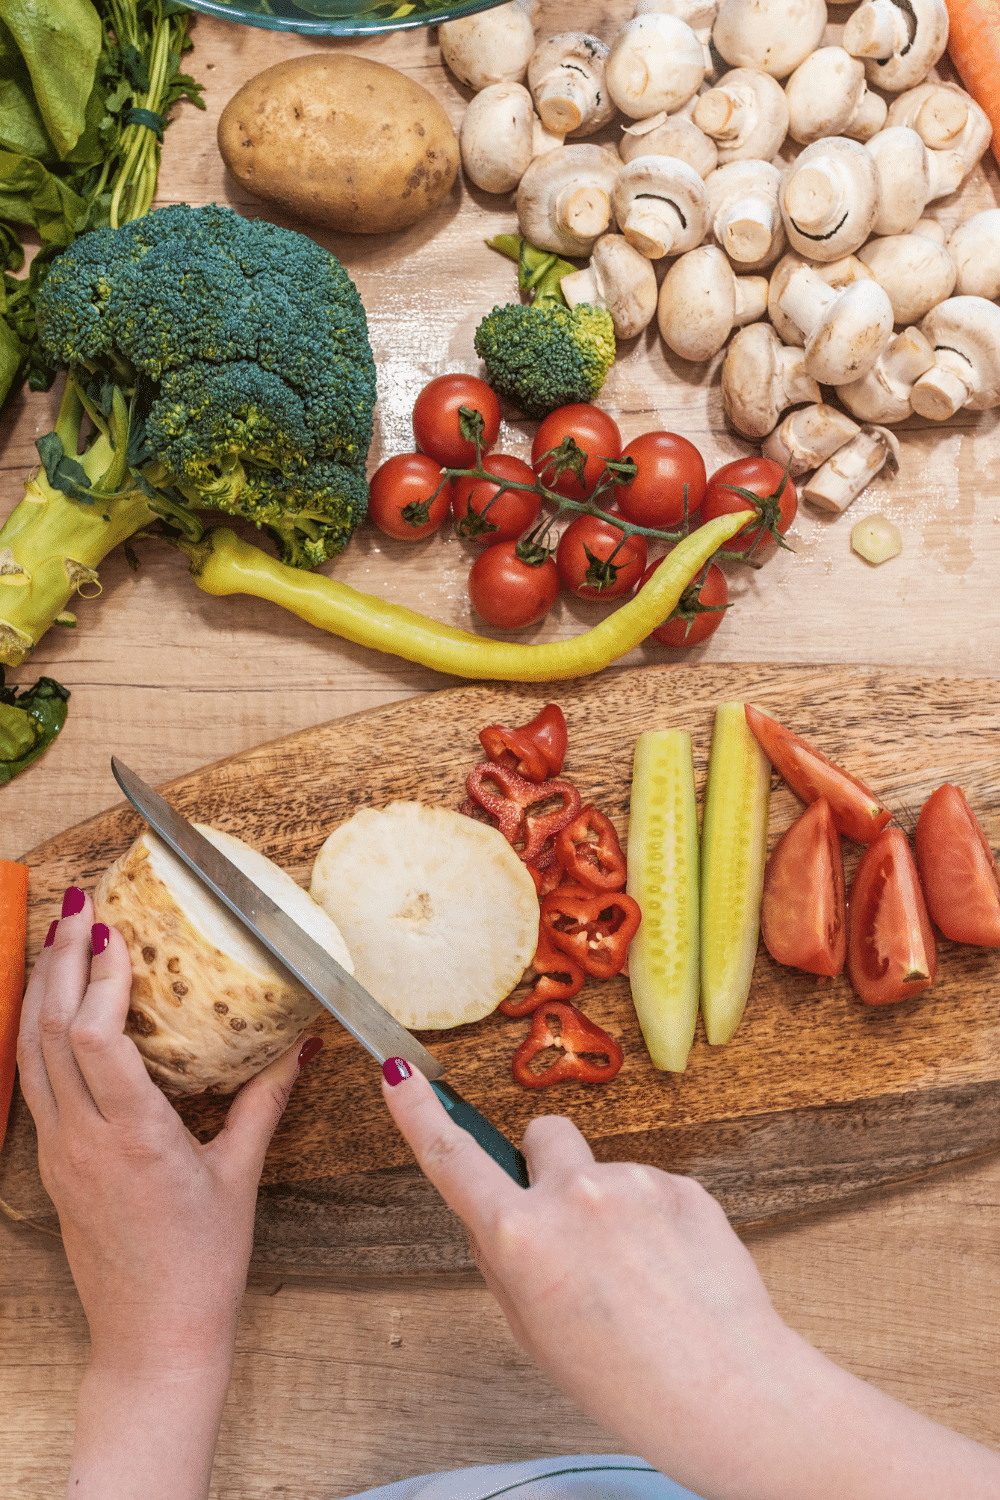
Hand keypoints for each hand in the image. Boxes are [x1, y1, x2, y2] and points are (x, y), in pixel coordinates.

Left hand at [17, 885, 319, 1498]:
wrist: (152, 1338)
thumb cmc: (201, 1264)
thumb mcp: (240, 1176)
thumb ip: (266, 1101)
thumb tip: (302, 1044)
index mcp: (133, 1138)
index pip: (96, 1040)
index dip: (99, 979)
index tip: (117, 932)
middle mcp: (82, 1140)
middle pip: (50, 1032)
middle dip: (61, 961)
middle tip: (80, 905)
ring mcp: (59, 1153)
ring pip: (30, 1053)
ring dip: (41, 990)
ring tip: (58, 938)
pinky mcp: (53, 1165)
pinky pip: (34, 1083)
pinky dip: (39, 1033)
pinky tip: (53, 1008)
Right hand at [382, 1062, 999, 1499]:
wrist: (725, 1392)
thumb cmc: (624, 1379)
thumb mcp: (532, 1329)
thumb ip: (506, 1260)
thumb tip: (499, 1215)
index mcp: (521, 1238)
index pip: (453, 1158)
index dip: (418, 1113)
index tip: (397, 1072)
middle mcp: (571, 1195)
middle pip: (542, 1136)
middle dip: (549, 1166)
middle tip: (573, 1228)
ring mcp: (631, 1183)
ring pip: (603, 1171)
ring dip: (610, 1206)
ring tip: (640, 1276)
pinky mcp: (681, 1185)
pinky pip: (652, 1188)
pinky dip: (656, 1222)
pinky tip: (673, 1273)